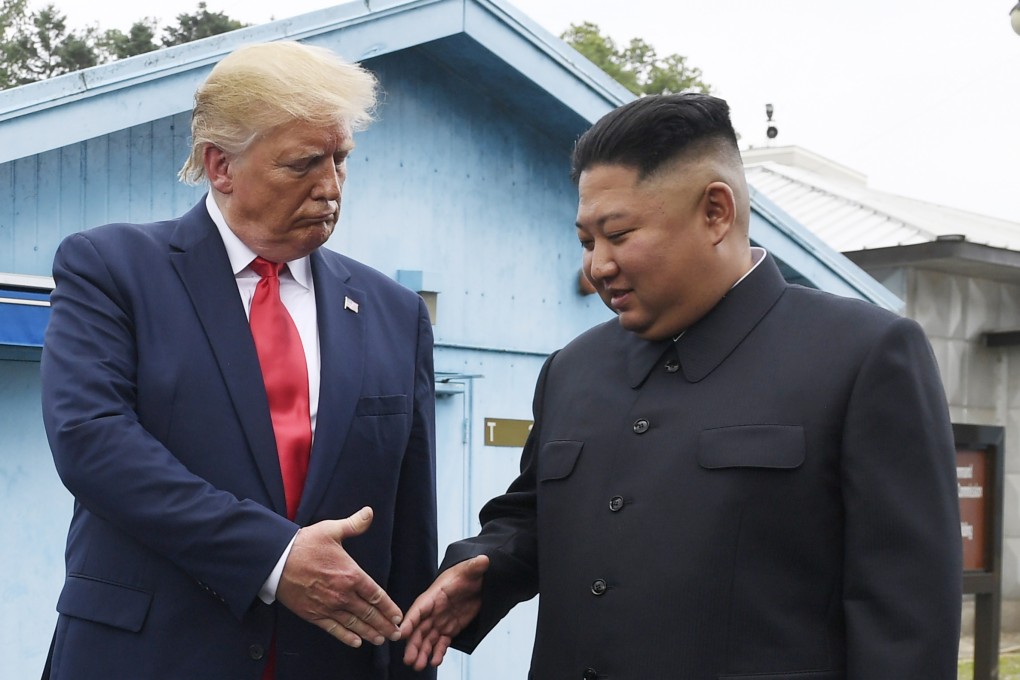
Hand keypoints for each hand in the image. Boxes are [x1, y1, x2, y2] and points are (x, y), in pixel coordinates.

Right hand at [276, 506, 401, 647]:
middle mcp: (343, 594)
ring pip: (355, 624)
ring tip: (381, 639)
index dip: (389, 608)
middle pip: (369, 613)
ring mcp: (328, 606)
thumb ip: (354, 524)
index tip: (398, 616)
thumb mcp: (331, 530)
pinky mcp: (314, 614)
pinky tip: (356, 642)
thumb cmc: (305, 544)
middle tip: (395, 634)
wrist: (276, 560)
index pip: (377, 595)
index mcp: (351, 574)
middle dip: (384, 625)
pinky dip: (347, 637)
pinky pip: (334, 629)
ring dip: (370, 633)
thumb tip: (369, 512)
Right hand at [400, 555, 489, 669]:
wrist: (477, 582)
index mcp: (435, 596)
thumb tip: (484, 559)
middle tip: (409, 659)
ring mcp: (440, 621)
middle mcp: (434, 610)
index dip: (410, 621)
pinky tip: (435, 661)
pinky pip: (441, 642)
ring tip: (419, 666)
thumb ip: (475, 567)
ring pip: (428, 639)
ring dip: (422, 652)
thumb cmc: (468, 574)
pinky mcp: (450, 628)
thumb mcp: (471, 569)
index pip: (419, 609)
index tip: (401, 634)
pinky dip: (438, 652)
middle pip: (419, 628)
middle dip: (413, 644)